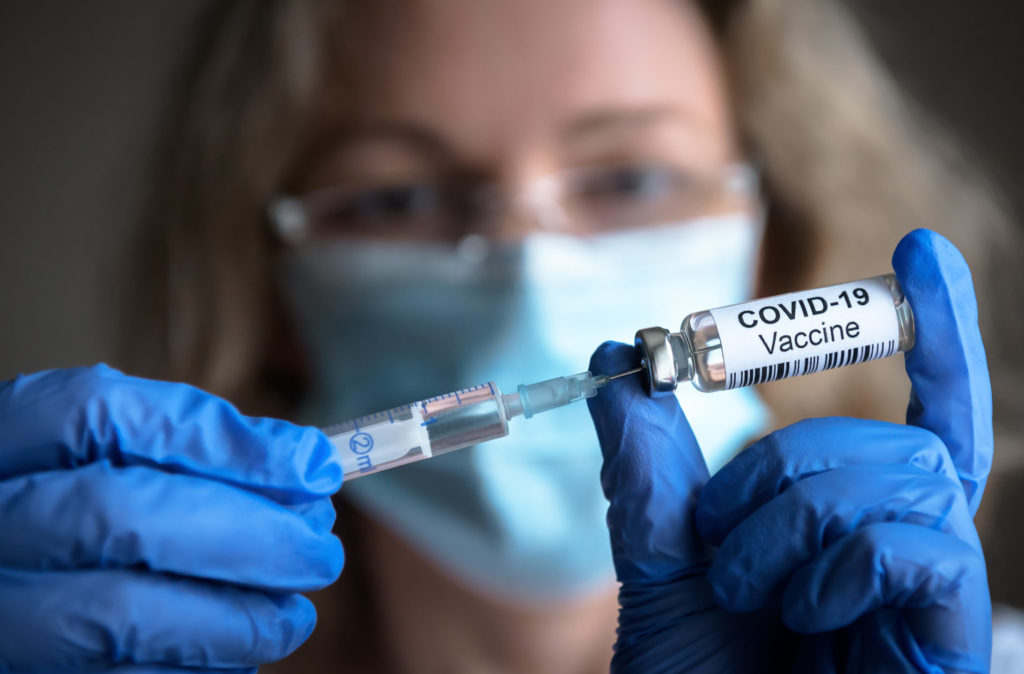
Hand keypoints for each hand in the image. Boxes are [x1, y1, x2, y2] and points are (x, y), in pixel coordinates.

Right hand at [0, 366, 343, 672]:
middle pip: (120, 513)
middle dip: (245, 534)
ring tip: (293, 615)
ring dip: (236, 618)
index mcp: (3, 443)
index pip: (100, 413)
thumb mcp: (109, 459)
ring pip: (122, 617)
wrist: (10, 590)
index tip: (313, 465)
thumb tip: (307, 465)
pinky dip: (200, 668)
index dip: (219, 439)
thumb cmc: (79, 513)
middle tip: (319, 552)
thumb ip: (191, 451)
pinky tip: (236, 652)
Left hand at [588, 229, 991, 672]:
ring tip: (749, 590)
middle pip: (891, 439)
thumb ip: (646, 461)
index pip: (918, 414)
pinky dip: (837, 561)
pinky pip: (917, 542)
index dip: (934, 334)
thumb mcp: (658, 557)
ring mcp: (934, 595)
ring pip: (897, 476)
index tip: (922, 254)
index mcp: (852, 527)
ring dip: (792, 520)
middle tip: (721, 538)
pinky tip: (804, 616)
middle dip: (783, 469)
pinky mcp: (951, 636)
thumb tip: (614, 357)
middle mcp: (906, 549)